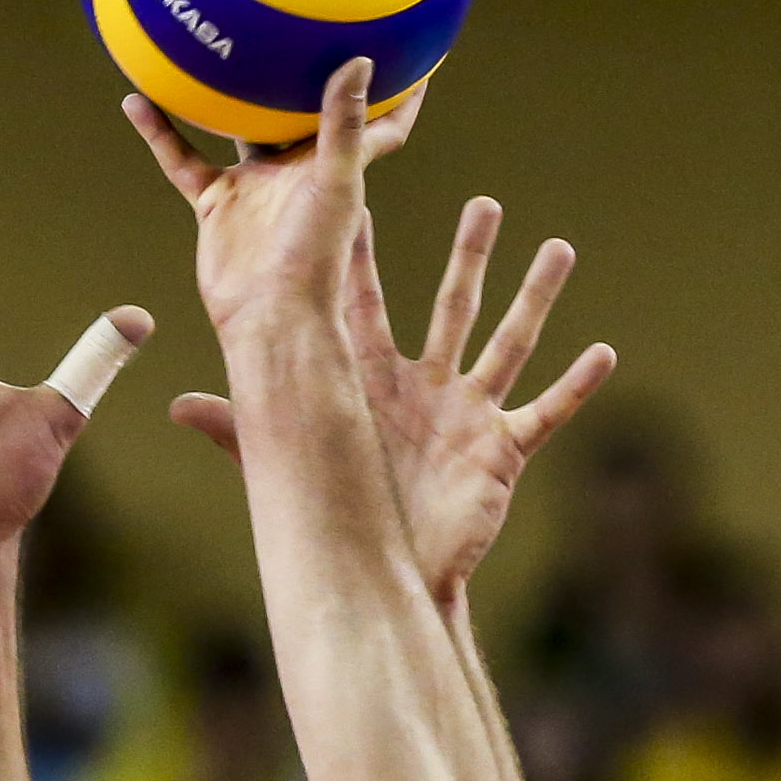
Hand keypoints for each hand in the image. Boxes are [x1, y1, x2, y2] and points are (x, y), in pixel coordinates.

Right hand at [127, 59, 418, 343]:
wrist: (268, 316)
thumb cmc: (315, 259)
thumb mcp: (335, 182)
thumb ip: (343, 124)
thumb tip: (361, 61)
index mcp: (338, 164)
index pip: (379, 119)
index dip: (401, 87)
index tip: (414, 46)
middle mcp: (298, 169)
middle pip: (304, 109)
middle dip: (307, 72)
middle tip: (303, 19)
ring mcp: (255, 185)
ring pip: (235, 124)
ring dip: (224, 90)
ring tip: (208, 40)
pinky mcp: (217, 202)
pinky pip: (182, 157)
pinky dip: (159, 131)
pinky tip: (135, 97)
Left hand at [171, 198, 617, 602]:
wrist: (384, 579)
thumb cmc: (337, 520)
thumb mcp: (288, 467)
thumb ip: (238, 429)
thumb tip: (176, 402)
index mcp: (371, 381)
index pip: (365, 303)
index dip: (363, 255)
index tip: (357, 201)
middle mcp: (423, 386)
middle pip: (452, 305)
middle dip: (469, 255)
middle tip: (485, 203)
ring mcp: (466, 415)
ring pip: (509, 341)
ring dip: (535, 297)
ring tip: (559, 248)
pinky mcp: (499, 451)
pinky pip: (547, 411)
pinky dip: (577, 384)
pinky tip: (605, 351)